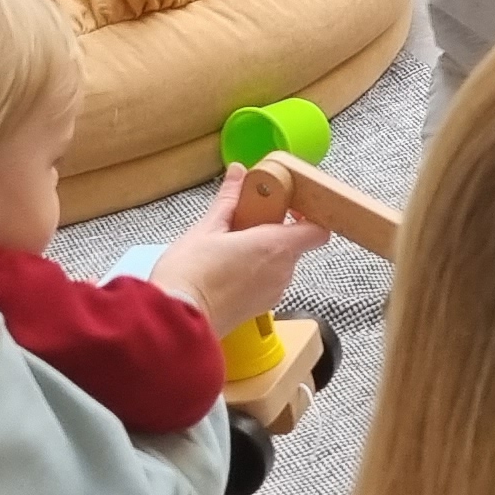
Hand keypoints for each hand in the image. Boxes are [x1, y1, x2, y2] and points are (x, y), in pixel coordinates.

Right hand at [150, 167, 329, 335]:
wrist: (176, 321)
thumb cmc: (190, 276)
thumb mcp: (206, 228)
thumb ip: (228, 199)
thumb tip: (238, 173)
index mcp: (274, 247)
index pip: (317, 231)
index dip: (310, 216)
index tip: (290, 205)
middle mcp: (282, 272)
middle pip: (294, 245)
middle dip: (275, 231)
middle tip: (246, 221)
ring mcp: (273, 293)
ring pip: (280, 264)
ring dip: (263, 253)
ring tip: (230, 246)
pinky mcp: (261, 309)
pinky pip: (268, 282)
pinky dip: (256, 272)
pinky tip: (227, 269)